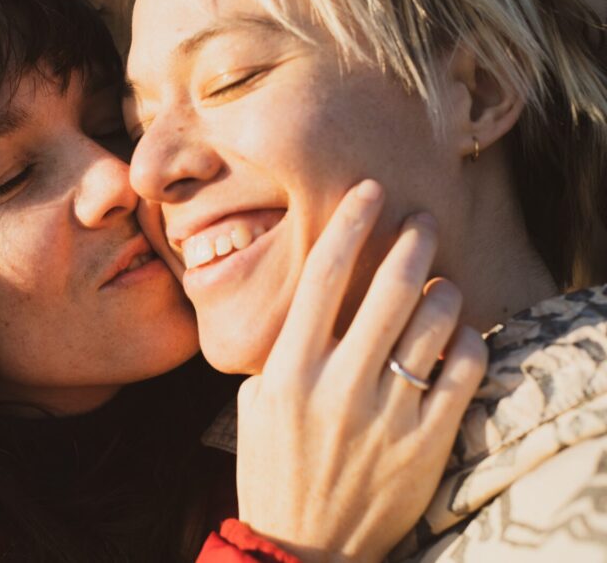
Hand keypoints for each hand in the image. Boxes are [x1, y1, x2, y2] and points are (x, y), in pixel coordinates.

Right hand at [236, 180, 487, 562]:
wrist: (301, 546)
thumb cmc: (273, 469)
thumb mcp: (253, 404)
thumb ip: (282, 354)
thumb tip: (316, 307)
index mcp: (287, 371)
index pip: (321, 279)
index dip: (349, 226)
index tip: (369, 192)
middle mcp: (336, 386)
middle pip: (385, 290)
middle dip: (410, 243)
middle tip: (422, 222)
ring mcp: (384, 416)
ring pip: (431, 325)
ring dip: (441, 290)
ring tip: (440, 281)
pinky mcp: (423, 444)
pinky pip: (460, 374)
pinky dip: (465, 342)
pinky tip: (457, 334)